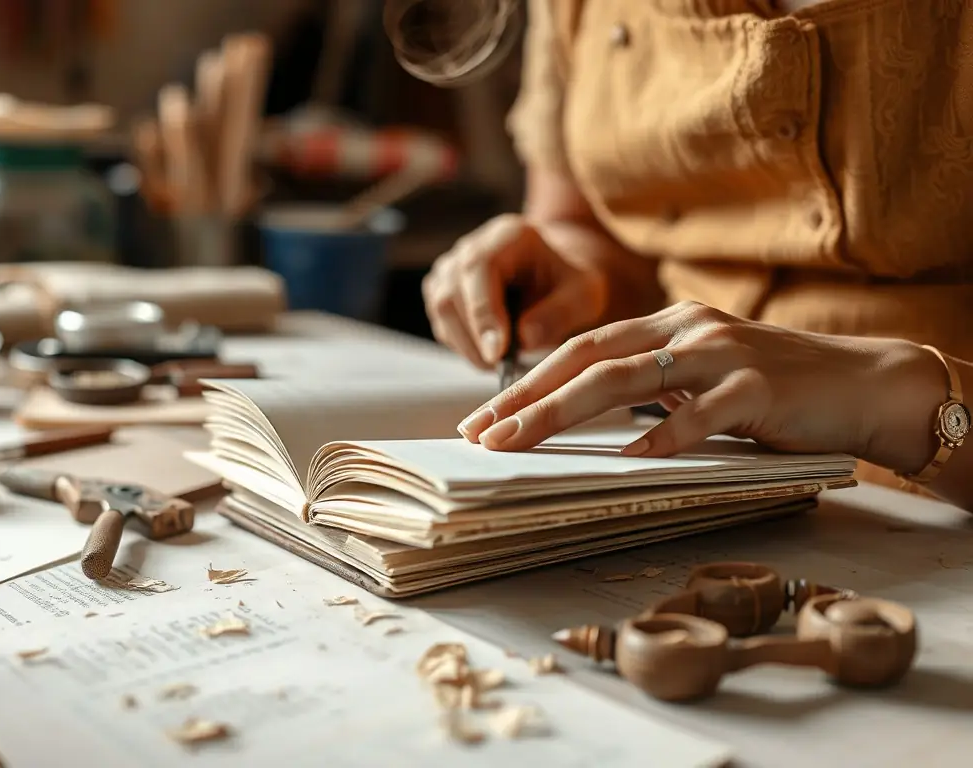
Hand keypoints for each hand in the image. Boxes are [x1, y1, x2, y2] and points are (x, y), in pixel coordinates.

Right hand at [422, 214, 608, 368]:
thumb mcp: (583, 297)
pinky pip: (441, 323)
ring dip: (466, 345)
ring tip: (497, 363)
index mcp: (508, 236)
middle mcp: (472, 246)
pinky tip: (488, 352)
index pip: (480, 267)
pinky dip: (461, 345)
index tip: (498, 351)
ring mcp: (451, 268)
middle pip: (451, 292)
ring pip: (441, 310)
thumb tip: (523, 337)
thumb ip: (559, 313)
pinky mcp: (441, 291)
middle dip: (473, 337)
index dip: (484, 311)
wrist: (553, 286)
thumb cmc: (568, 287)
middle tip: (499, 366)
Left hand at [456, 301, 945, 472]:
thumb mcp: (702, 376)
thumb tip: (589, 421)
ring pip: (628, 380)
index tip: (485, 419)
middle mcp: (686, 329)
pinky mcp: (759, 387)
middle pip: (588, 361)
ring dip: (564, 414)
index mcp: (666, 325)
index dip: (527, 383)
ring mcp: (722, 355)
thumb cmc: (775, 389)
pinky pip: (701, 413)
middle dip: (527, 399)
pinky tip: (630, 458)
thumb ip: (652, 387)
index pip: (580, 350)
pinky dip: (664, 434)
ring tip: (520, 444)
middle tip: (481, 434)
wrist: (864, 382)